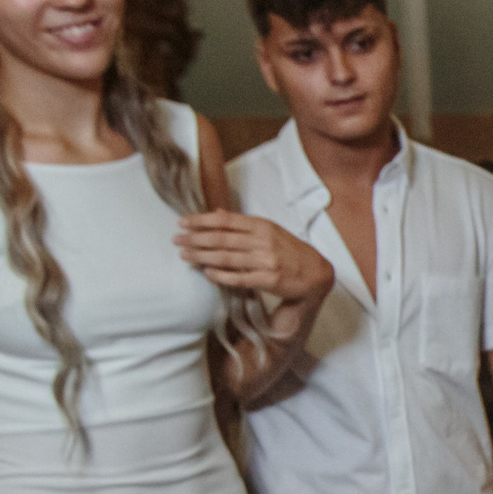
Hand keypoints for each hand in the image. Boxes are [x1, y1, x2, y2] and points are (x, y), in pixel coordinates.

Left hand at [176, 211, 333, 304]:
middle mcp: (264, 242)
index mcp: (263, 226)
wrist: (316, 275)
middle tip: (176, 239)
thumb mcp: (270, 231)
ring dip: (202, 256)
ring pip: (227, 257)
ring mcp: (266, 261)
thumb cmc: (290, 251)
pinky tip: (206, 272)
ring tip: (184, 255)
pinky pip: (239, 278)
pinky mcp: (268, 280)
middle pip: (222, 238)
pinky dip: (221, 275)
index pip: (226, 221)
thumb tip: (216, 213)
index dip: (201, 221)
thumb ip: (242, 223)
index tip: (182, 222)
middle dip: (196, 238)